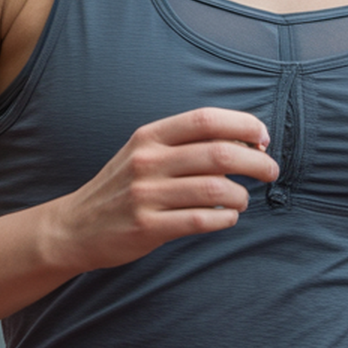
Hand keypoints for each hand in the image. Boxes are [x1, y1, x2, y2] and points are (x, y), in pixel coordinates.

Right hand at [42, 106, 279, 273]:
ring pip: (216, 189)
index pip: (207, 119)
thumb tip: (246, 142)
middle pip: (220, 153)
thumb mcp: (144, 153)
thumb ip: (186, 145)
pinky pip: (202, 220)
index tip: (263, 139)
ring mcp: (146, 195)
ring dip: (242, 195)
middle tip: (271, 172)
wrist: (75, 227)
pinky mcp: (147, 227)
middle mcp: (148, 161)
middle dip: (257, 162)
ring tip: (243, 200)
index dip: (244, 126)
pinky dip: (225, 218)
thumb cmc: (123, 188)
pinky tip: (228, 217)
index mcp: (150, 136)